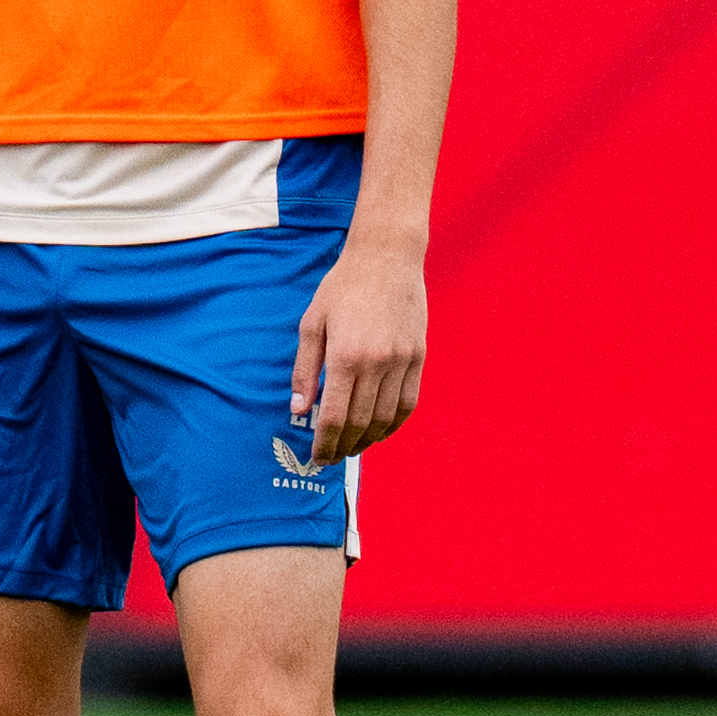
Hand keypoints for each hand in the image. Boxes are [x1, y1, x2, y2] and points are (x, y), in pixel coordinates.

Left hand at [290, 236, 429, 464]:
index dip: (325, 444)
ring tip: (353, 448)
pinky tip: (380, 430)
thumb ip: (305, 370)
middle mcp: (376, 363)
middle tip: (332, 458)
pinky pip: (409, 403)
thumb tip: (298, 409)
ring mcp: (401, 361)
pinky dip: (394, 424)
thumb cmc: (343, 287)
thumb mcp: (312, 323)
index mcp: (345, 355)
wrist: (387, 258)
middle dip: (343, 447)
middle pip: (360, 423)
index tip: (317, 456)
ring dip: (369, 440)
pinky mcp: (418, 357)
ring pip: (387, 419)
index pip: (334, 417)